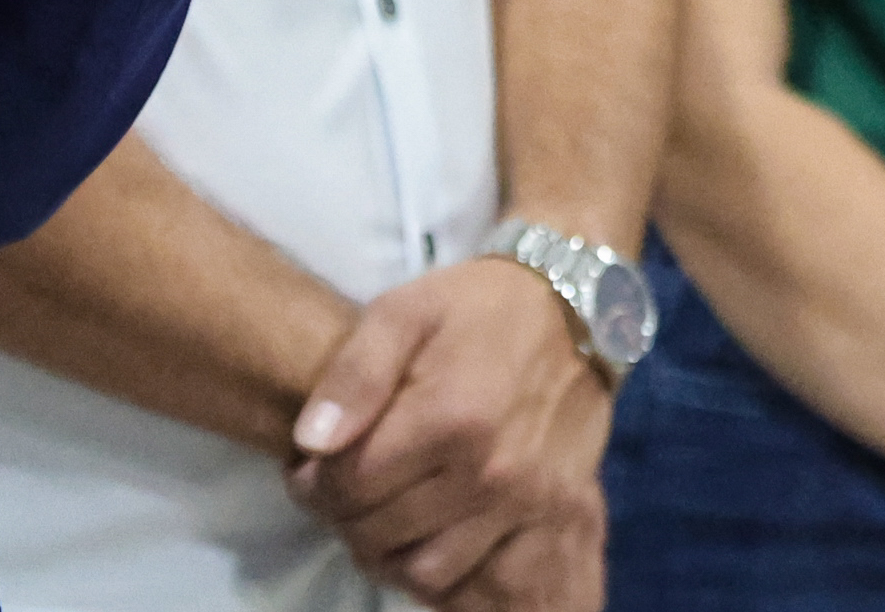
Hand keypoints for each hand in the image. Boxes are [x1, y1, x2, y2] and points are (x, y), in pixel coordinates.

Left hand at [285, 258, 614, 607]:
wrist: (576, 310)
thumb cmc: (480, 306)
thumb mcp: (404, 311)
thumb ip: (353, 374)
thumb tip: (311, 442)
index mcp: (447, 416)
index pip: (350, 486)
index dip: (312, 485)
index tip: (308, 469)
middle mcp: (488, 471)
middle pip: (381, 533)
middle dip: (343, 517)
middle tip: (339, 492)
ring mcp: (523, 501)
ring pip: (426, 571)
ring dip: (386, 554)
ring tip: (376, 516)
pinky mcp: (551, 514)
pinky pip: (477, 578)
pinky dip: (438, 569)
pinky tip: (421, 534)